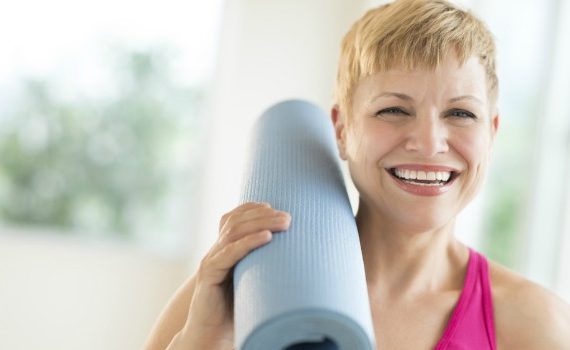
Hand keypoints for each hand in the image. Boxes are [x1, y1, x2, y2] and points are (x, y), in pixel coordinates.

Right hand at [172, 202, 290, 348]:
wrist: (211, 334)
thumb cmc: (235, 308)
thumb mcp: (252, 281)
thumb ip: (264, 265)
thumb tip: (300, 256)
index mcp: (223, 248)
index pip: (234, 217)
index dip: (253, 208)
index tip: (275, 207)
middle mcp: (215, 250)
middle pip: (236, 221)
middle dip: (263, 214)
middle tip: (288, 217)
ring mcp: (210, 261)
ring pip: (233, 232)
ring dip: (260, 223)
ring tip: (283, 223)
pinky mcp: (208, 275)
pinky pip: (228, 254)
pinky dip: (248, 243)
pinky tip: (266, 237)